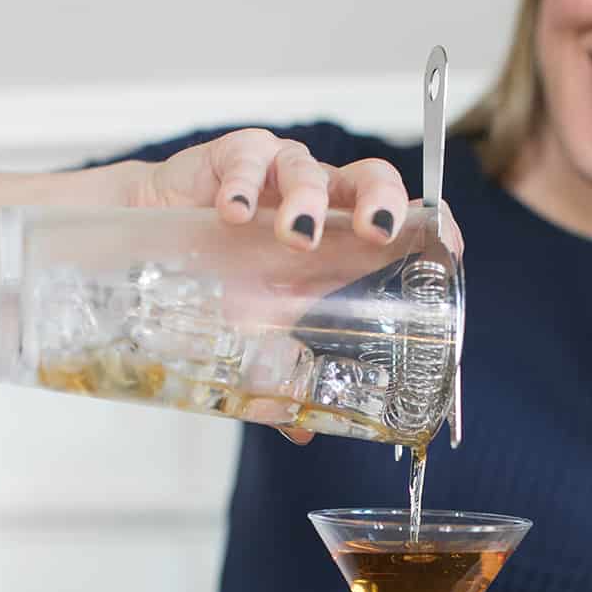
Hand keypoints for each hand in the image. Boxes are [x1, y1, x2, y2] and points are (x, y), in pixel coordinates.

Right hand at [121, 129, 440, 442]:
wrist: (143, 251)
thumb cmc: (218, 287)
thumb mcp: (254, 339)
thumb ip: (280, 380)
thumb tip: (301, 434)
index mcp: (342, 245)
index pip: (404, 222)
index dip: (433, 225)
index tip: (448, 244)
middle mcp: (319, 205)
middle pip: (370, 180)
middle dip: (381, 200)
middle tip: (376, 229)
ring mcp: (275, 177)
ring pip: (308, 170)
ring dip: (308, 202)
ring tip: (294, 236)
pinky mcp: (230, 158)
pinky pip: (246, 158)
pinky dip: (244, 184)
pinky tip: (234, 213)